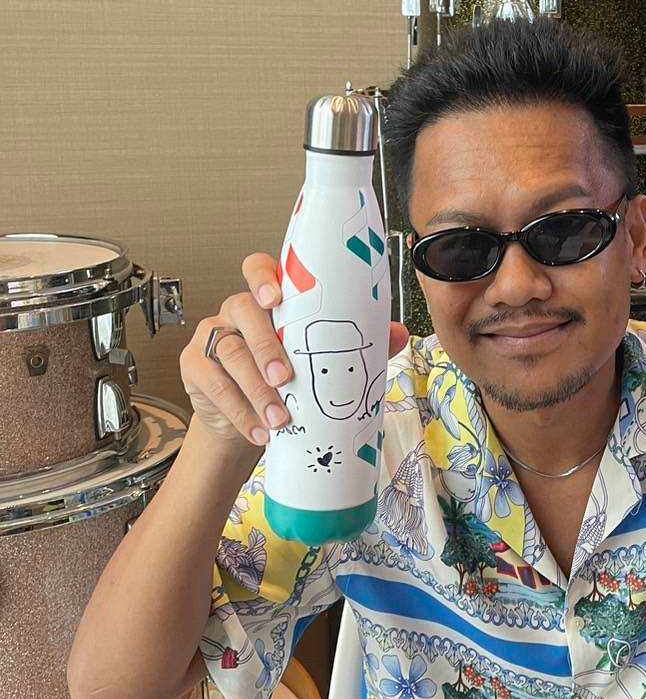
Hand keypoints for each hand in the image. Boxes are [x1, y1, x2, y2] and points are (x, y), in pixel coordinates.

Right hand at [180, 251, 409, 449]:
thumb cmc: (288, 382)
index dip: (264, 277)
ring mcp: (213, 336)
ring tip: (279, 417)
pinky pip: (213, 383)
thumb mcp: (321, 362)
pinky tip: (259, 429)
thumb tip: (397, 333)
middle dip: (265, 345)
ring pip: (230, 352)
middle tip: (285, 377)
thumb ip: (356, 344)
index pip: (258, 269)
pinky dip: (238, 410)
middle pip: (243, 311)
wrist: (249, 423)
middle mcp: (237, 311)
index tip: (277, 298)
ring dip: (256, 388)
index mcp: (269, 300)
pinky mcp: (195, 366)